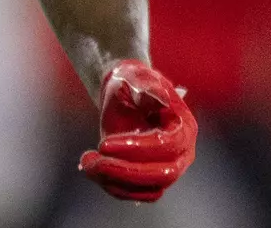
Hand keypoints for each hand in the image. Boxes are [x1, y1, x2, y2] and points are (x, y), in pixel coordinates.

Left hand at [78, 59, 196, 201]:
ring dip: (113, 180)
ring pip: (146, 189)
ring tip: (86, 161)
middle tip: (94, 159)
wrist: (122, 95)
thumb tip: (161, 98)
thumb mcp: (136, 77)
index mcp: (184, 126)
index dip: (139, 148)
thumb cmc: (131, 82)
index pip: (169, 145)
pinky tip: (91, 167)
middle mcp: (181, 153)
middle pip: (163, 174)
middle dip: (126, 171)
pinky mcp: (148, 181)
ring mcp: (166, 169)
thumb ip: (147, 86)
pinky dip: (110, 185)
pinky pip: (133, 194)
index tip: (105, 143)